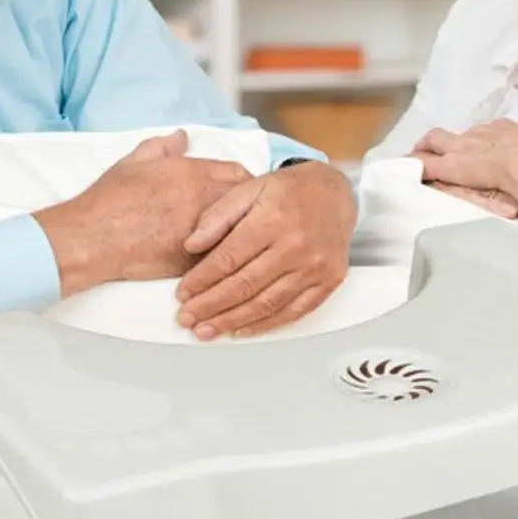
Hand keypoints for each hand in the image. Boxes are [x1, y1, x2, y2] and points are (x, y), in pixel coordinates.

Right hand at [33, 129, 255, 295]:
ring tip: (241, 239)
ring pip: (239, 232)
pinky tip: (222, 259)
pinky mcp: (193, 261)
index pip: (237, 174)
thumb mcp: (134, 161)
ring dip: (242, 234)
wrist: (93, 238)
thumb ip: (163, 146)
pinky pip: (220, 257)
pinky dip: (224, 257)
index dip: (244, 182)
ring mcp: (201, 233)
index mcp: (192, 173)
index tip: (244, 190)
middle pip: (247, 203)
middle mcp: (202, 200)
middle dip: (251, 209)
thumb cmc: (110, 200)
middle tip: (250, 217)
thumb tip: (182, 136)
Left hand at [173, 161, 355, 339]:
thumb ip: (218, 216)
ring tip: (207, 330)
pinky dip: (265, 325)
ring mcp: (314, 267)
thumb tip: (191, 245)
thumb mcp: (249, 188)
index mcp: (272, 220)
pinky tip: (242, 329)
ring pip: (266, 304)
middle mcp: (295, 246)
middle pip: (244, 286)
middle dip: (210, 306)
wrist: (334, 193)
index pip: (228, 258)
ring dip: (232, 321)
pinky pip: (293, 311)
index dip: (201, 280)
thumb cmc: (291, 191)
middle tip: (187, 318)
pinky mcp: (328, 281)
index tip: (182, 293)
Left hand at [411, 120, 517, 205]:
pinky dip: (418, 165)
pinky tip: (408, 168)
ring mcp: (467, 149)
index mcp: (511, 130)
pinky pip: (429, 163)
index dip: (482, 136)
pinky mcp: (453, 166)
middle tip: (437, 144)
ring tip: (414, 154)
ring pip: (439, 142)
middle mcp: (486, 135)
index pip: (491, 130)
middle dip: (448, 139)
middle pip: (461, 133)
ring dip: (427, 148)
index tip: (477, 140)